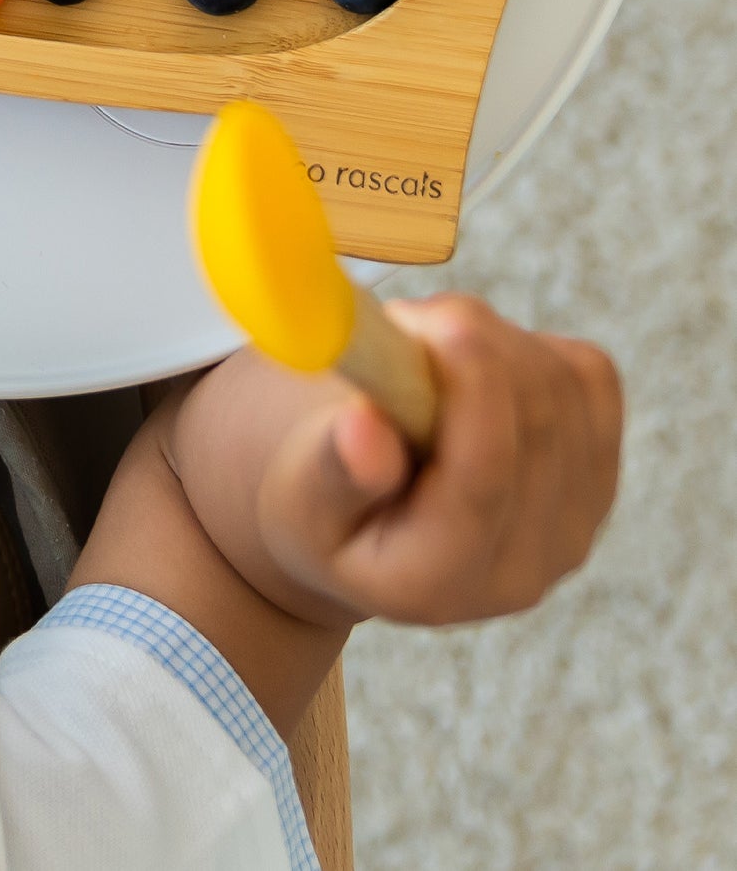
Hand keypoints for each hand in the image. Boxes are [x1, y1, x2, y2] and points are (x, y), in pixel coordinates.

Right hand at [247, 294, 622, 624]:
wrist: (370, 527)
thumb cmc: (322, 505)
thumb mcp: (300, 498)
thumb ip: (333, 471)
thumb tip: (365, 430)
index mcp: (438, 579)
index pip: (485, 480)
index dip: (473, 390)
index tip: (438, 323)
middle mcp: (524, 565)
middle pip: (539, 423)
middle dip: (479, 343)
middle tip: (406, 318)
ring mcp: (574, 524)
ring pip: (569, 389)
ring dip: (499, 338)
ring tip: (426, 346)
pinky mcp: (597, 476)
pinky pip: (592, 378)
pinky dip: (538, 347)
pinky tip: (477, 366)